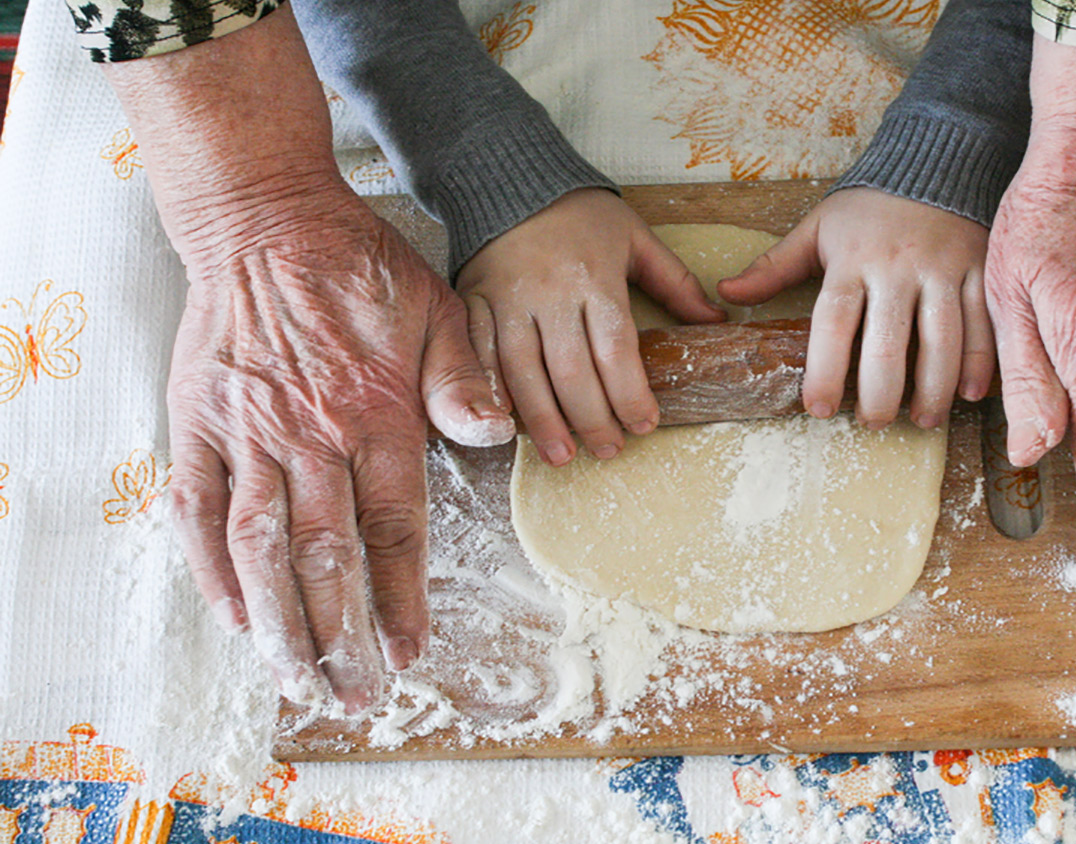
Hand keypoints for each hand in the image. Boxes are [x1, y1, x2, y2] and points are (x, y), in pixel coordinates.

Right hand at [104, 9, 510, 712]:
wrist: (266, 219)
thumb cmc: (361, 268)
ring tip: (297, 681)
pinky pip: (197, 510)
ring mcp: (248, 433)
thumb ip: (465, 382)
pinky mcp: (198, 424)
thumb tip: (498, 436)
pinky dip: (210, 569)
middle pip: (326, 558)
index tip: (412, 649)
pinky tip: (233, 618)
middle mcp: (311, 436)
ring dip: (279, 622)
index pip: (392, 528)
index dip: (401, 597)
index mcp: (377, 415)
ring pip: (260, 548)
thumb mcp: (440, 311)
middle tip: (358, 697)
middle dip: (343, 637)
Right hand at [457, 188, 725, 466]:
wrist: (511, 179)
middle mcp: (550, 293)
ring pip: (523, 372)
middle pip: (571, 371)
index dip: (631, 394)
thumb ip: (675, 282)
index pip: (616, 350)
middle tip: (610, 450)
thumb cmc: (580, 213)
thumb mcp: (636, 237)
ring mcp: (508, 300)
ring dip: (544, 421)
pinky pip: (480, 355)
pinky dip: (493, 392)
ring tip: (562, 455)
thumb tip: (717, 322)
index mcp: (595, 278)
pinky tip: (507, 426)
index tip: (645, 425)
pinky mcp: (474, 302)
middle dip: (592, 419)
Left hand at [718, 188, 993, 428]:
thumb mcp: (817, 227)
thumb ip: (775, 265)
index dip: (824, 371)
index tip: (817, 409)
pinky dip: (981, 361)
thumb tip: (727, 292)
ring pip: (941, 340)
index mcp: (851, 259)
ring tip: (922, 419)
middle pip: (887, 344)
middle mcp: (897, 267)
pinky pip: (982, 321)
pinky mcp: (980, 268)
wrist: (935, 157)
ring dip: (932, 388)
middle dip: (880, 394)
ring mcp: (942, 268)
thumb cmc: (869, 205)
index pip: (833, 323)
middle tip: (873, 423)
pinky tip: (970, 393)